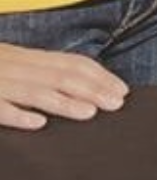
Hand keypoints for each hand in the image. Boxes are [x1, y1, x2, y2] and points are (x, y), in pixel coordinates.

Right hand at [0, 44, 126, 130]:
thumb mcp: (9, 60)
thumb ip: (36, 69)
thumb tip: (74, 84)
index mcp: (24, 56)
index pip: (70, 63)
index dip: (98, 75)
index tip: (121, 89)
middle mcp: (14, 66)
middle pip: (59, 76)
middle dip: (92, 89)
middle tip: (117, 102)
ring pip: (35, 92)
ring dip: (65, 102)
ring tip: (90, 112)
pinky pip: (0, 109)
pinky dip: (19, 116)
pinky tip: (39, 124)